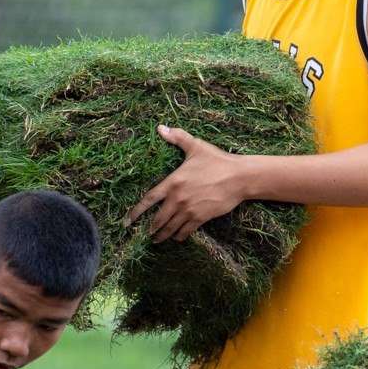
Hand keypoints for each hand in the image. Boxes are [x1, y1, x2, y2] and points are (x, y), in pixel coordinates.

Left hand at [124, 126, 247, 243]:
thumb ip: (177, 138)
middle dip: (151, 228)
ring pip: (171, 227)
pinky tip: (178, 238)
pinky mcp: (202, 217)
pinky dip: (180, 236)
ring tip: (158, 240)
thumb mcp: (196, 147)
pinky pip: (187, 230)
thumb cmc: (217, 160)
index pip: (149, 199)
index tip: (127, 221)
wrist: (239, 177)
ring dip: (163, 235)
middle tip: (146, 234)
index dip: (136, 212)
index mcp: (173, 182)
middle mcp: (178, 199)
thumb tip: (161, 128)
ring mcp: (189, 210)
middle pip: (158, 218)